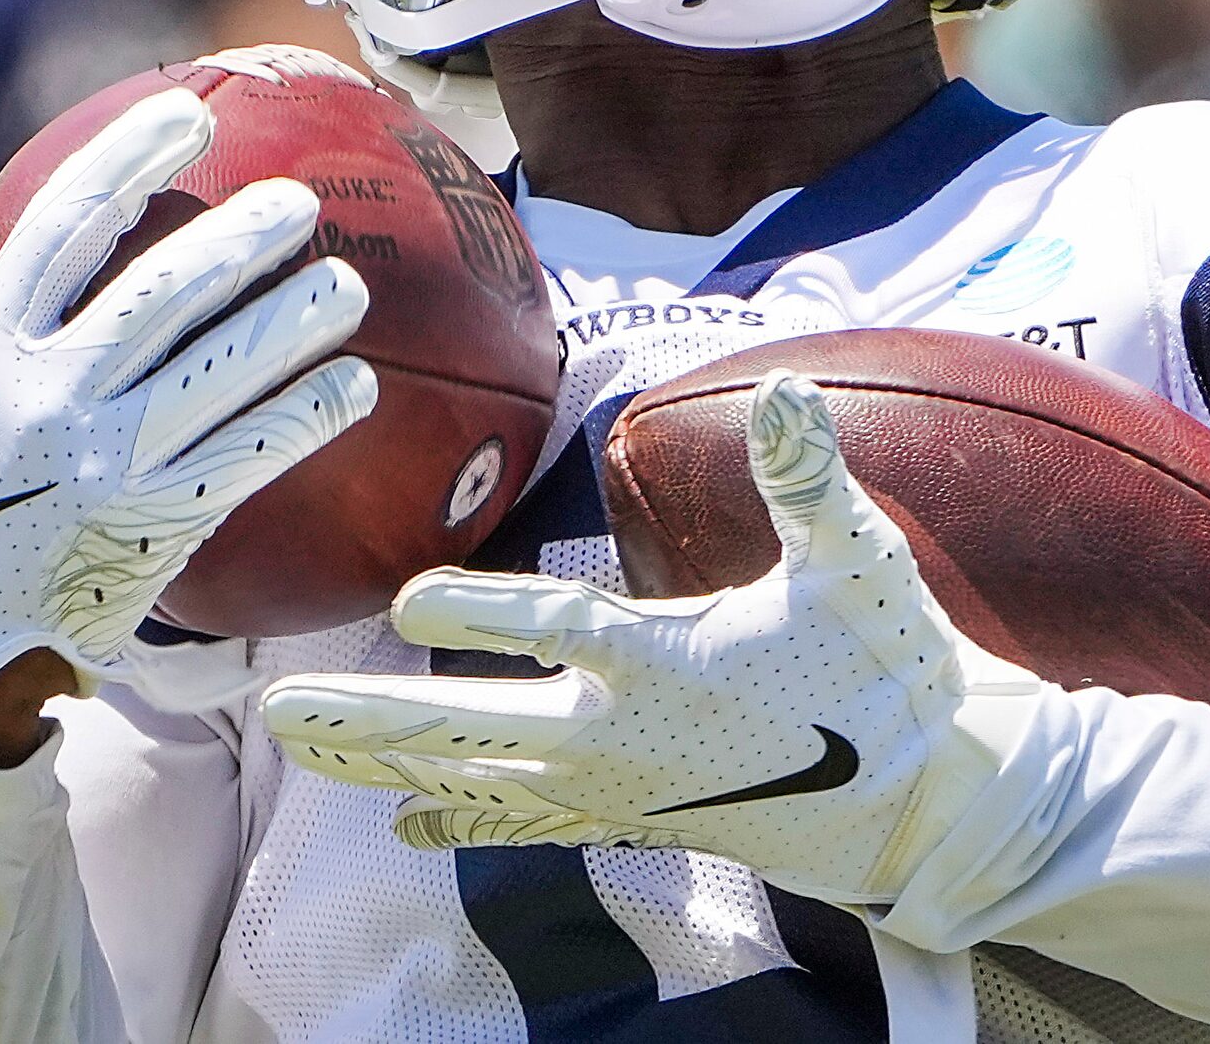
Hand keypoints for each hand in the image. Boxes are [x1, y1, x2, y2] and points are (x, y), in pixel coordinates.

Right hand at [0, 87, 376, 746]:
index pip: (64, 228)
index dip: (126, 162)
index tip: (183, 114)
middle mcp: (53, 398)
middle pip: (164, 295)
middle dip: (241, 241)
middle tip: (302, 202)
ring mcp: (108, 461)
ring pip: (219, 374)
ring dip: (294, 326)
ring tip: (349, 288)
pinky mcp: (154, 523)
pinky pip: (246, 459)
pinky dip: (305, 419)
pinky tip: (355, 389)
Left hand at [262, 373, 1044, 906]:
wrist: (926, 805)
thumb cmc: (892, 672)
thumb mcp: (860, 562)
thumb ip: (808, 477)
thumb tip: (786, 386)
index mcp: (673, 665)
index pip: (559, 633)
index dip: (483, 614)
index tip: (407, 596)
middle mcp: (628, 737)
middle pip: (475, 730)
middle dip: (376, 717)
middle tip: (282, 707)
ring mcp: (622, 787)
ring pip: (479, 779)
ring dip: (386, 761)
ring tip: (301, 743)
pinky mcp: (635, 818)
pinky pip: (526, 823)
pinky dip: (461, 817)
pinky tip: (405, 823)